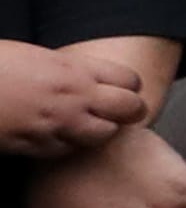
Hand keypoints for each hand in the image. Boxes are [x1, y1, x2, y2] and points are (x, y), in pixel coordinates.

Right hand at [0, 44, 153, 157]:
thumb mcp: (34, 56)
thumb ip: (67, 70)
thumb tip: (85, 77)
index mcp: (73, 69)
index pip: (129, 80)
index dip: (128, 86)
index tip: (122, 89)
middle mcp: (73, 98)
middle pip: (130, 109)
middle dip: (128, 111)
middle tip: (118, 112)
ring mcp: (57, 124)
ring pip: (103, 135)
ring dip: (99, 131)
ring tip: (85, 125)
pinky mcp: (37, 145)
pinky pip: (66, 150)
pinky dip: (66, 145)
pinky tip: (56, 136)